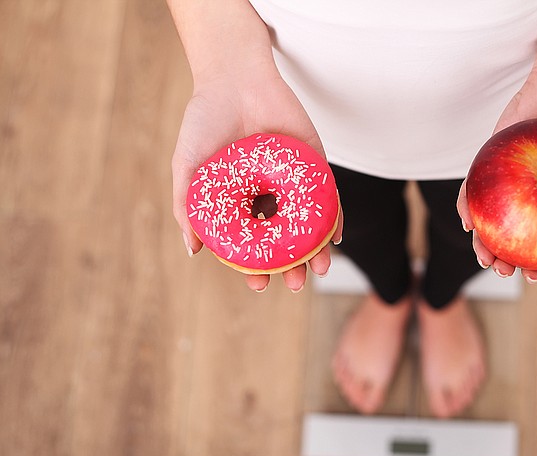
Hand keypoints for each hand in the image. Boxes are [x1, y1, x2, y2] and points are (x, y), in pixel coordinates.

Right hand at [171, 66, 343, 292]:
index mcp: (240, 203)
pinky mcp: (315, 166)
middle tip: (294, 283)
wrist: (234, 78)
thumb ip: (188, 208)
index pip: (252, 244)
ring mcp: (293, 183)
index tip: (259, 284)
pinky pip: (328, 197)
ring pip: (309, 225)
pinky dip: (335, 218)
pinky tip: (336, 237)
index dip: (256, 268)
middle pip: (284, 241)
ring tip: (318, 270)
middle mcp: (269, 198)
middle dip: (291, 267)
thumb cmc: (205, 122)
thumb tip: (193, 251)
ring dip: (316, 250)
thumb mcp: (188, 168)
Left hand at [456, 71, 536, 283]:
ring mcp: (503, 186)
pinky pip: (472, 190)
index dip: (535, 267)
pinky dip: (467, 207)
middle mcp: (524, 203)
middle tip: (503, 271)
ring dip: (480, 243)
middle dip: (501, 263)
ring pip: (486, 222)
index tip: (535, 278)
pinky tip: (467, 220)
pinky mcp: (486, 166)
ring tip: (483, 254)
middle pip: (508, 241)